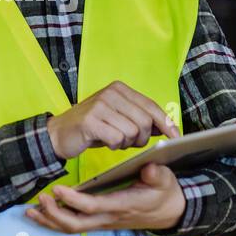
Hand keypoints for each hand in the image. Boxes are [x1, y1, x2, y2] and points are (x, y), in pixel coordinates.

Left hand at [25, 162, 185, 234]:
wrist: (171, 211)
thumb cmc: (165, 193)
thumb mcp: (165, 180)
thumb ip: (156, 174)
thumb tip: (150, 167)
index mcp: (123, 206)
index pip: (93, 207)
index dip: (74, 200)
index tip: (58, 188)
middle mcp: (109, 218)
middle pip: (76, 224)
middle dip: (55, 213)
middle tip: (40, 198)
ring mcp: (103, 222)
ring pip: (72, 228)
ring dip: (50, 220)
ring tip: (30, 209)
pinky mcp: (99, 221)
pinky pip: (74, 225)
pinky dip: (55, 220)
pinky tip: (41, 213)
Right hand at [46, 80, 177, 160]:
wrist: (58, 133)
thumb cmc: (93, 127)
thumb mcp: (118, 118)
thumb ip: (140, 118)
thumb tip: (167, 126)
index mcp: (120, 89)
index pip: (151, 106)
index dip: (166, 123)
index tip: (176, 137)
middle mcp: (110, 93)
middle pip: (144, 121)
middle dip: (142, 138)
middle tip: (130, 142)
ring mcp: (100, 105)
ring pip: (132, 132)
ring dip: (126, 143)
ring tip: (114, 140)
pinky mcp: (90, 121)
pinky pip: (117, 139)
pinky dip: (114, 146)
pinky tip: (105, 142)